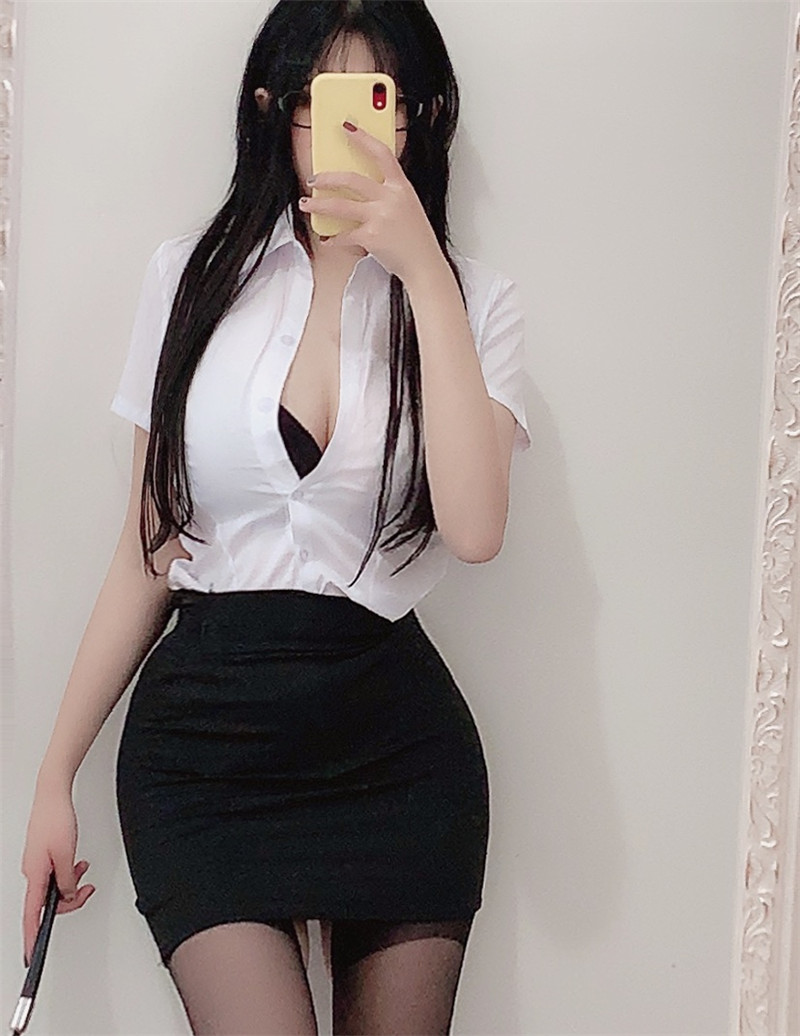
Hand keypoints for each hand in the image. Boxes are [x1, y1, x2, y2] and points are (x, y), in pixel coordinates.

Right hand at [21, 785, 94, 966]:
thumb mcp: (67, 854)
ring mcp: (37, 864)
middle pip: (47, 902)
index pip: (31, 915)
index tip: (31, 955)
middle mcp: (32, 872)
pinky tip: (77, 864)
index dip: (31, 937)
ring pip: (53, 886)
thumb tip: (67, 897)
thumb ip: (67, 880)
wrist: (52, 795)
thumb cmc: (55, 819)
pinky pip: (55, 873)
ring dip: (71, 883)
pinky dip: (68, 872)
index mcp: (34, 875)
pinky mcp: (43, 855)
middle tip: (86, 891)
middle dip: (69, 900)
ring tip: (83, 870)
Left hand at [298, 121, 442, 283]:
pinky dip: (333, 239)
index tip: (347, 127)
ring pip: (340, 205)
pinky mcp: (371, 237)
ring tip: (306, 203)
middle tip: (314, 179)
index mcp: (401, 187)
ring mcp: (379, 217)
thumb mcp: (407, 207)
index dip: (363, 138)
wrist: (424, 265)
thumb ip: (388, 194)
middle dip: (327, 178)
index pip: (381, 154)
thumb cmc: (416, 239)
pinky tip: (328, 240)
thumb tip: (361, 189)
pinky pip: (344, 235)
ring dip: (318, 204)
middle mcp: (390, 199)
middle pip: (351, 179)